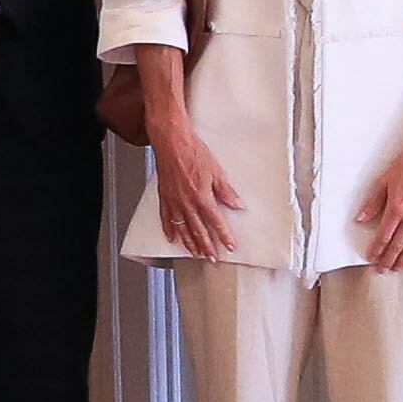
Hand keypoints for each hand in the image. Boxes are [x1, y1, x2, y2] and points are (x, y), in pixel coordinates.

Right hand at [148, 106, 247, 260]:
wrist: (172, 142)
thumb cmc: (193, 153)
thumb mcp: (216, 171)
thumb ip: (226, 192)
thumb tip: (237, 205)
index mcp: (202, 197)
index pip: (216, 222)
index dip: (224, 236)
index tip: (230, 246)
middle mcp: (187, 203)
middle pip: (199, 231)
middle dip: (207, 247)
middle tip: (212, 258)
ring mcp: (174, 202)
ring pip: (182, 229)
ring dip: (190, 243)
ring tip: (196, 254)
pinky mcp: (164, 197)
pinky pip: (166, 219)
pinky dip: (169, 231)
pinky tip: (173, 239)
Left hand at [356, 133, 402, 269]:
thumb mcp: (384, 182)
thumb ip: (372, 202)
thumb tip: (361, 217)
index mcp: (396, 209)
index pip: (383, 236)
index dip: (376, 249)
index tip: (371, 257)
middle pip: (397, 244)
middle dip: (388, 259)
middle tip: (382, 269)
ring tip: (398, 267)